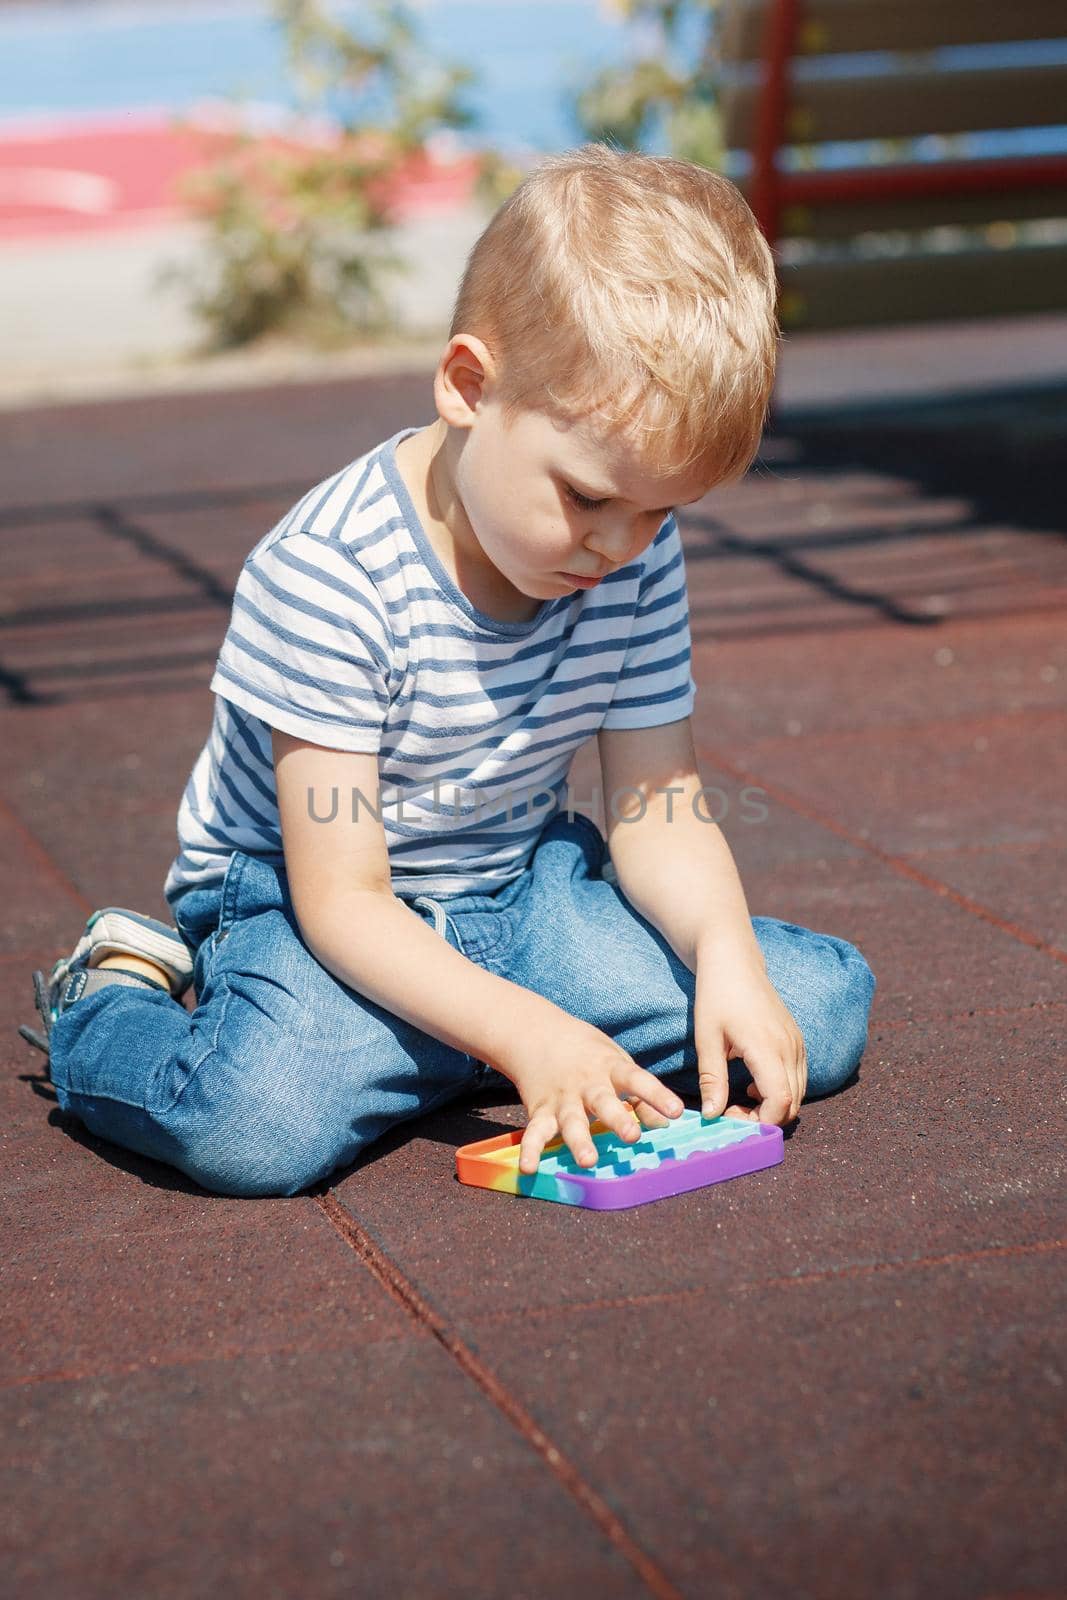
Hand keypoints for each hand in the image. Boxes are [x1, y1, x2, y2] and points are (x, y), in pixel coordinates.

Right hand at [495, 1008, 686, 1174]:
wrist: (535, 1033)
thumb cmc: (587, 1053)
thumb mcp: (617, 1063)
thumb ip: (640, 1094)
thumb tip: (665, 1124)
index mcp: (610, 1068)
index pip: (637, 1080)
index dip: (657, 1095)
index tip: (676, 1111)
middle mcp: (587, 1083)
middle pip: (603, 1101)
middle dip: (618, 1119)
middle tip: (633, 1136)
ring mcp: (562, 1098)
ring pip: (572, 1121)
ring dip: (579, 1141)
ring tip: (588, 1161)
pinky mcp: (540, 1111)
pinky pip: (535, 1132)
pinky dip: (531, 1150)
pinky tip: (529, 1168)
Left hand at [680, 942, 806, 1125]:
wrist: (735, 961)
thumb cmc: (716, 996)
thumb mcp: (707, 1038)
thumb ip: (712, 1079)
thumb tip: (712, 1115)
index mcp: (767, 1047)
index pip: (780, 1101)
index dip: (760, 1121)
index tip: (731, 1117)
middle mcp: (790, 1047)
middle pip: (793, 1104)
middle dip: (765, 1118)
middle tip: (732, 1112)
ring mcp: (797, 1043)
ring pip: (798, 1094)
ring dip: (773, 1106)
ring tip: (738, 1099)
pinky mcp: (797, 1040)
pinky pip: (798, 1078)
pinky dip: (780, 1091)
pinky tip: (752, 1084)